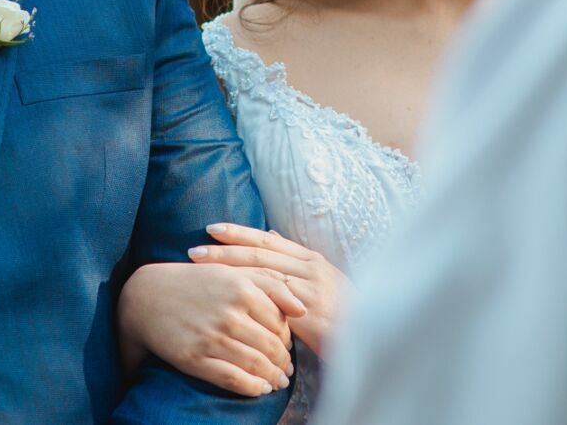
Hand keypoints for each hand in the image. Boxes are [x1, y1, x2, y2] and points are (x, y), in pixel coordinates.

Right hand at [116, 260, 303, 397]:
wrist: (146, 296)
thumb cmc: (194, 282)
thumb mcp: (230, 271)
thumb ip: (269, 284)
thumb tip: (302, 309)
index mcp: (241, 288)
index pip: (280, 323)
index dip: (287, 339)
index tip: (287, 347)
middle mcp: (229, 313)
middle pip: (271, 346)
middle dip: (283, 362)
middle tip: (286, 370)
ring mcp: (212, 337)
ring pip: (257, 365)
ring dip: (272, 377)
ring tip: (276, 382)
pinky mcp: (195, 358)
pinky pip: (234, 379)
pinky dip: (252, 387)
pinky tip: (258, 388)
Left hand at [190, 223, 346, 355]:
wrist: (373, 337)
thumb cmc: (344, 311)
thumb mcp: (323, 278)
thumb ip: (295, 259)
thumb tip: (271, 233)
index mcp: (311, 259)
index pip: (268, 240)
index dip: (238, 233)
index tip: (211, 228)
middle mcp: (309, 269)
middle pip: (259, 254)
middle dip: (224, 250)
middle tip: (194, 250)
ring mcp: (309, 290)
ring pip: (261, 274)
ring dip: (229, 271)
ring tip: (201, 269)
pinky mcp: (308, 313)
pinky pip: (272, 303)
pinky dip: (248, 298)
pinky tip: (227, 300)